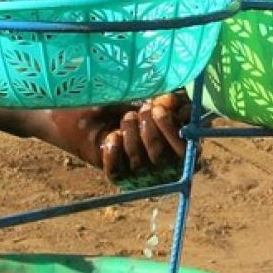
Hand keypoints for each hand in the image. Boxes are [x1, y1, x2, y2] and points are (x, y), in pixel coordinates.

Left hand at [39, 92, 190, 181]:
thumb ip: (166, 101)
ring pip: (141, 163)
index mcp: (177, 145)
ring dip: (133, 135)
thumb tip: (175, 102)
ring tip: (126, 117)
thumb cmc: (122, 100)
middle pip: (165, 159)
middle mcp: (161, 164)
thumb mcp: (146, 97)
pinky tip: (112, 136)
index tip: (159, 108)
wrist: (84, 109)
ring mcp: (139, 172)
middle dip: (154, 132)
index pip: (188, 152)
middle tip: (143, 109)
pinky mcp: (117, 175)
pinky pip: (118, 171)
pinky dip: (115, 151)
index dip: (175, 132)